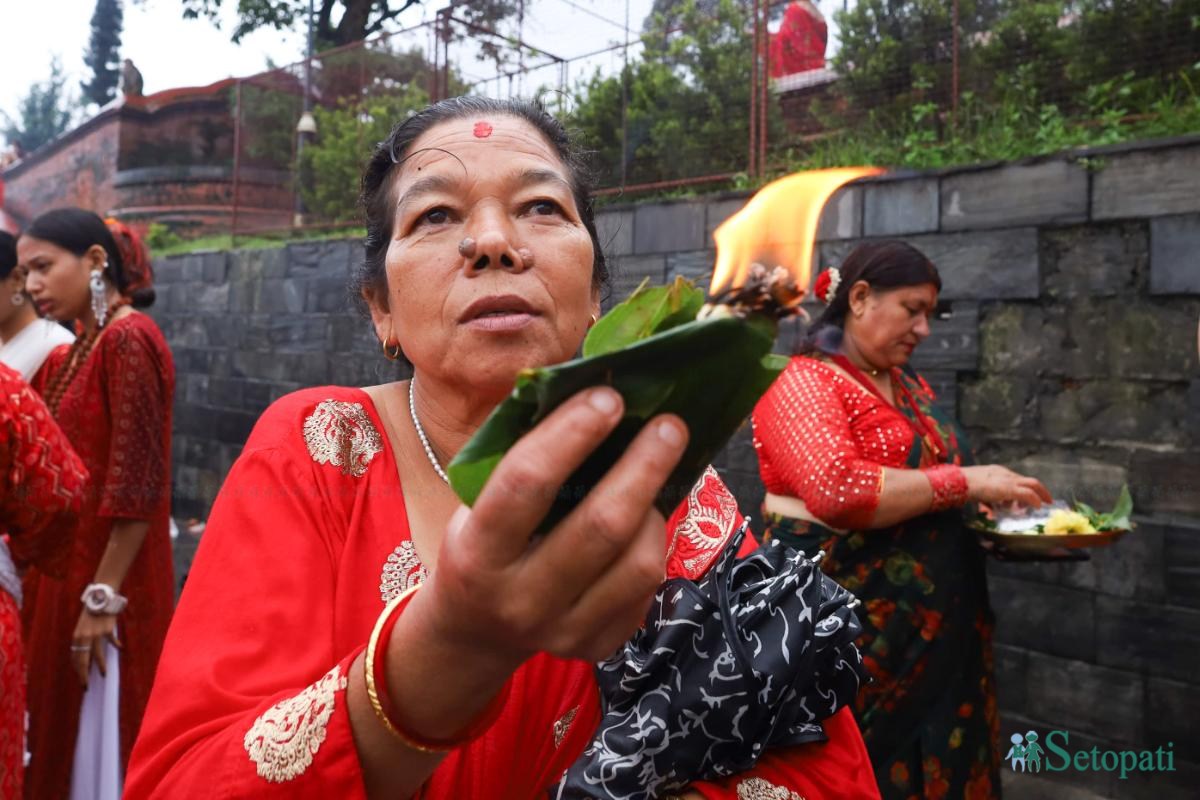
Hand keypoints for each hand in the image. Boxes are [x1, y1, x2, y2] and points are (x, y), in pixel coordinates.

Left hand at [71, 607, 121, 686]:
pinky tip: (120, 649)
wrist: (100, 598)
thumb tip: (84, 653)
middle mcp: (84, 637)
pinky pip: (111, 642)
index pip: (75, 658)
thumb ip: (83, 639)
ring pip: (97, 655)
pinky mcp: (107, 630)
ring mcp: (96, 634)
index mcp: (76, 637)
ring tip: (103, 675)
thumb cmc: (91, 613)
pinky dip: (116, 646)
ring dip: (100, 666)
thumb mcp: (83, 627)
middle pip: (83, 660)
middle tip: (85, 686)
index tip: (81, 679)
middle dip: (83, 675)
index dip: (78, 670)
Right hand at [424, 386, 688, 665]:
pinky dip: (653, 545)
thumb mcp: (477, 506)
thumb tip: (593, 396)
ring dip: (654, 508)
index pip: (527, 484)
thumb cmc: (482, 544)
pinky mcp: (597, 647)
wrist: (475, 631)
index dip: (572, 434)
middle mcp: (520, 599)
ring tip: (654, 475)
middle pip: (601, 526)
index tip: (608, 397)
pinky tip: (644, 521)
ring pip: (639, 562)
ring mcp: (563, 632)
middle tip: (670, 424)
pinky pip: (647, 589)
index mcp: (478, 553)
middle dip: (644, 465)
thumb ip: (525, 461)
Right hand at [962, 465, 1051, 508]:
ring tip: (1045, 503)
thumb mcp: (978, 491)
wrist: (959, 482)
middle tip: (1047, 499)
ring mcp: (1008, 480)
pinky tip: (1038, 506)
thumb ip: (985, 500)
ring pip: (1032, 484)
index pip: (1017, 479)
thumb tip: (988, 511)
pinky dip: (1035, 500)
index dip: (1026, 488)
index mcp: (998, 472)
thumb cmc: (963, 486)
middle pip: (1028, 480)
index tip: (1031, 495)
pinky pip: (1028, 494)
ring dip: (1041, 494)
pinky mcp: (1009, 489)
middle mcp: (1005, 474)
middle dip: (1040, 490)